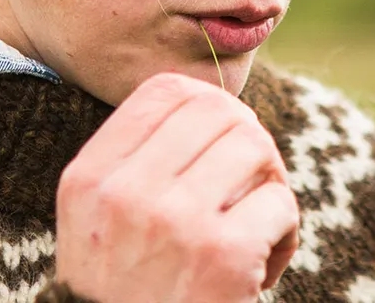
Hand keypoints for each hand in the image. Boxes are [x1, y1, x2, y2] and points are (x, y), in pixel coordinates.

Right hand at [54, 72, 299, 302]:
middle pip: (218, 112)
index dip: (209, 105)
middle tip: (252, 182)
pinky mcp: (223, 256)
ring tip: (257, 226)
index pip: (165, 93)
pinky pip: (281, 202)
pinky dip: (285, 231)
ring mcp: (174, 222)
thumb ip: (136, 165)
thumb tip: (212, 106)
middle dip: (250, 141)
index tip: (222, 140)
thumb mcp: (99, 224)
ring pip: (255, 148)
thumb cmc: (125, 295)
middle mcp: (125, 194)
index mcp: (90, 180)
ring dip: (270, 184)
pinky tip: (263, 267)